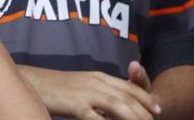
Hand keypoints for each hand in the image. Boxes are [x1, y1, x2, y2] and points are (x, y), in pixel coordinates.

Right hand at [18, 62, 159, 119]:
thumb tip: (111, 108)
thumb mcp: (82, 86)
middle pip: (127, 96)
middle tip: (155, 119)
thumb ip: (98, 93)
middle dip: (144, 109)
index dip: (145, 98)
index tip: (158, 108)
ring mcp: (87, 93)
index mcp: (100, 77)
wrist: (35, 82)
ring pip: (116, 105)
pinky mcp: (75, 104)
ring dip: (132, 116)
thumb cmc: (57, 88)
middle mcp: (97, 82)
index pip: (128, 87)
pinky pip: (94, 117)